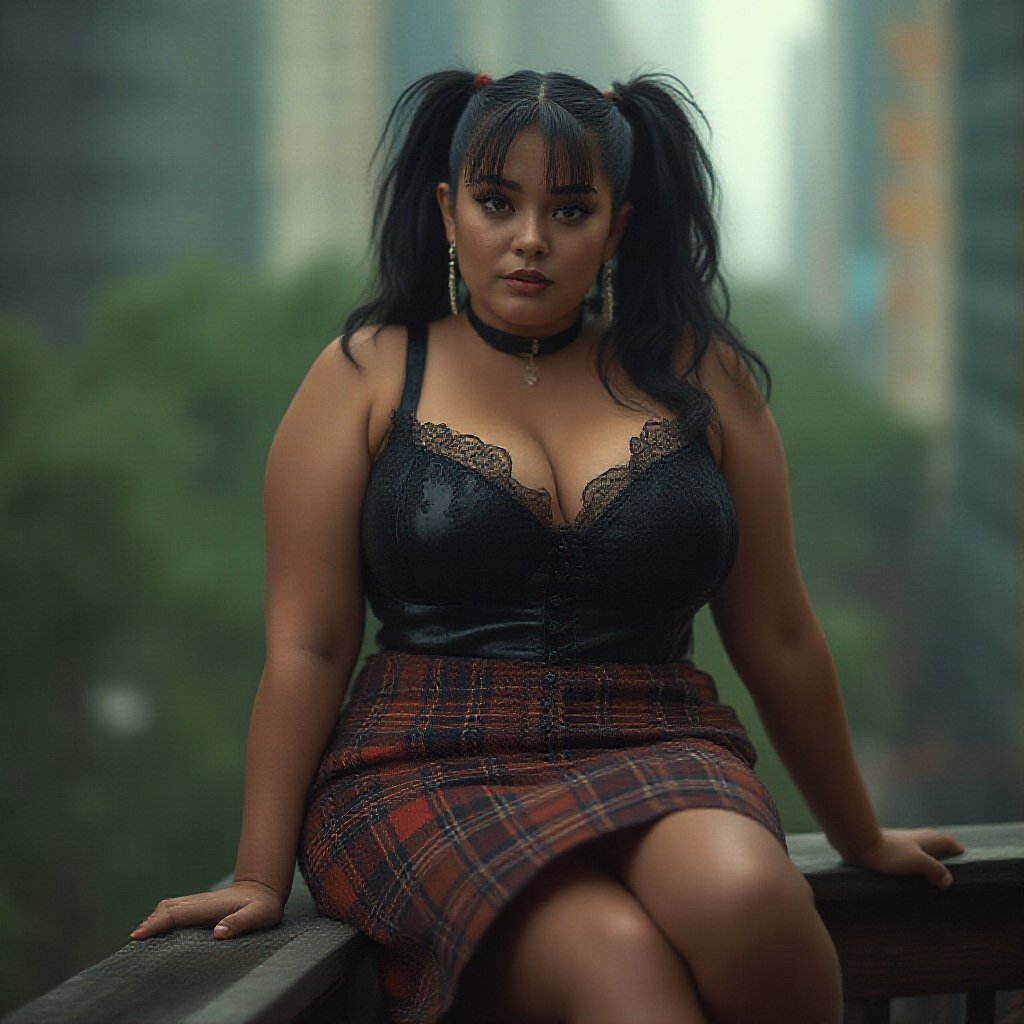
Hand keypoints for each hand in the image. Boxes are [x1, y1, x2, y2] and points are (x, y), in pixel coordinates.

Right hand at [130, 879, 284, 940]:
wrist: (264, 888)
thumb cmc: (264, 905)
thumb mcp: (260, 914)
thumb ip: (241, 922)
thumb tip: (218, 933)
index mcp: (211, 905)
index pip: (178, 913)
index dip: (157, 923)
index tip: (138, 935)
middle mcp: (201, 902)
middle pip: (168, 907)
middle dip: (150, 922)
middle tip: (134, 941)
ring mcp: (199, 903)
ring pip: (169, 907)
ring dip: (153, 920)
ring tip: (139, 939)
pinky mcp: (199, 907)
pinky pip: (175, 911)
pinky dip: (161, 919)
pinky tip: (156, 932)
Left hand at [839, 827, 965, 888]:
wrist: (859, 843)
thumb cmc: (889, 853)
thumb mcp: (917, 862)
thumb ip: (934, 870)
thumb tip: (949, 880)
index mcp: (923, 840)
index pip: (944, 840)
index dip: (954, 846)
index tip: (962, 851)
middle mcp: (913, 837)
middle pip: (932, 838)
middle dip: (942, 844)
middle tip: (949, 851)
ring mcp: (899, 840)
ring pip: (918, 841)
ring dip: (926, 848)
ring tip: (930, 857)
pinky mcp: (886, 845)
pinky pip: (905, 847)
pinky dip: (912, 852)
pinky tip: (906, 859)